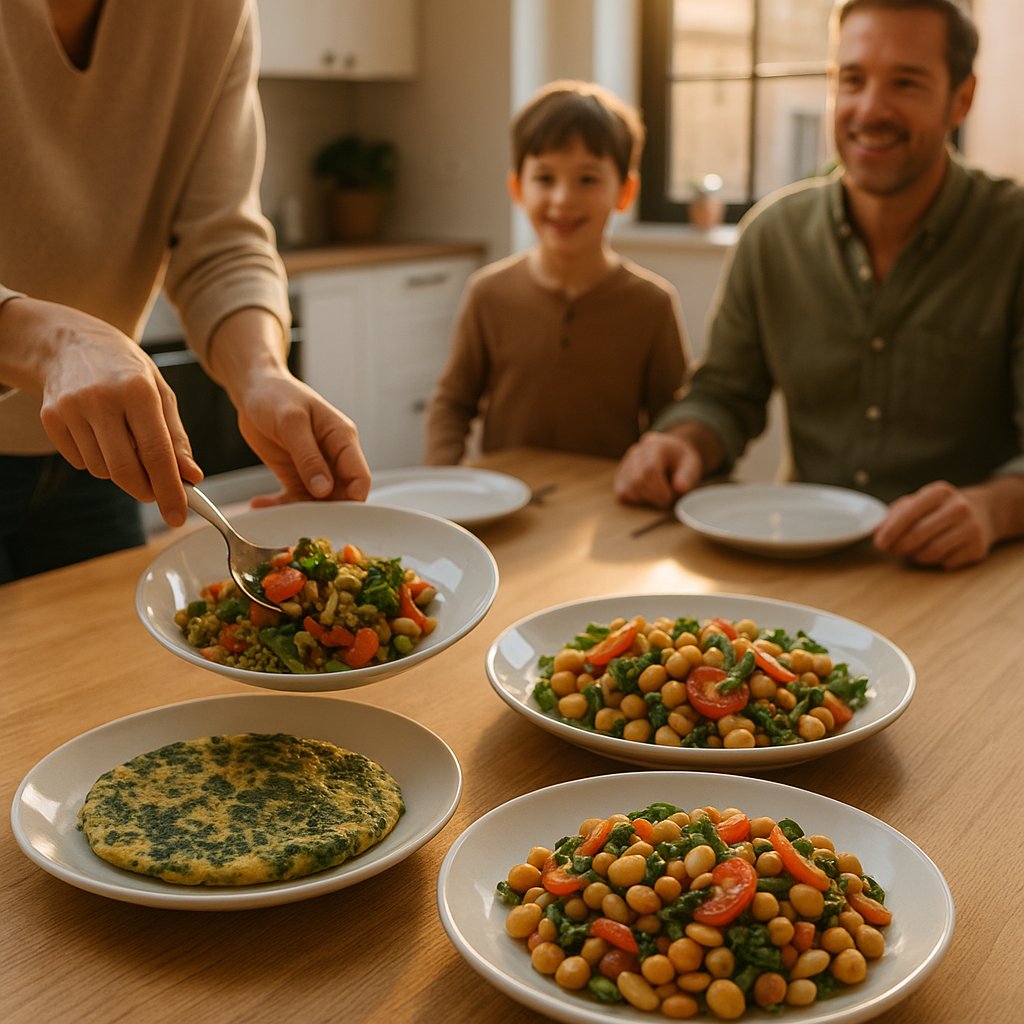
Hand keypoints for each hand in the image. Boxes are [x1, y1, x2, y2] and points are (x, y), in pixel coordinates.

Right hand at [3, 299, 201, 525]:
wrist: (70, 343)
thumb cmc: (126, 371)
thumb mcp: (161, 394)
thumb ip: (177, 438)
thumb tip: (192, 476)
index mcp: (138, 390)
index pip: (157, 453)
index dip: (170, 490)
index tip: (178, 515)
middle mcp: (101, 399)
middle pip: (125, 470)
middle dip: (145, 490)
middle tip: (156, 491)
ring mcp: (71, 409)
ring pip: (103, 471)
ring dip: (121, 472)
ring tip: (124, 442)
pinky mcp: (50, 419)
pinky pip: (81, 463)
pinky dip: (97, 461)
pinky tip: (99, 435)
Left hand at [205, 308, 370, 505]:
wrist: (253, 389)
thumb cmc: (276, 395)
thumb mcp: (292, 423)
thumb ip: (309, 456)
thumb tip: (325, 490)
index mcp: (342, 439)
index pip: (360, 478)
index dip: (352, 501)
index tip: (334, 518)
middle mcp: (334, 457)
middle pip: (341, 496)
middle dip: (324, 513)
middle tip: (299, 523)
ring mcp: (316, 468)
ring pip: (318, 503)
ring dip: (297, 512)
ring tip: (272, 512)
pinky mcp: (297, 475)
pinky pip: (295, 498)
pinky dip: (280, 505)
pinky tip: (262, 505)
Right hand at [614, 431, 704, 507]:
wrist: (670, 452)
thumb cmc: (681, 460)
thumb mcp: (692, 464)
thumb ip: (688, 475)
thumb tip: (680, 487)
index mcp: (656, 446)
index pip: (649, 469)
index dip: (659, 489)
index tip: (669, 497)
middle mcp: (637, 452)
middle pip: (637, 481)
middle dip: (653, 496)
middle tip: (665, 498)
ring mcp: (626, 463)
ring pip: (627, 489)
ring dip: (644, 499)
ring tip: (657, 494)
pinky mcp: (620, 475)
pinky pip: (621, 493)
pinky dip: (634, 499)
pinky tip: (646, 494)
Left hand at [873, 480, 993, 568]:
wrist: (984, 512)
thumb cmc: (939, 509)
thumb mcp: (919, 502)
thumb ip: (895, 514)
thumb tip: (876, 531)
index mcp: (939, 492)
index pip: (910, 513)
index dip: (891, 531)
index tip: (879, 543)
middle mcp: (959, 507)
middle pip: (919, 534)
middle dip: (900, 546)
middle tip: (892, 550)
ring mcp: (972, 527)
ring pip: (932, 551)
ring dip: (916, 555)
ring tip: (912, 551)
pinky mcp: (978, 547)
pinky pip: (946, 562)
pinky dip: (934, 562)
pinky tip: (934, 553)